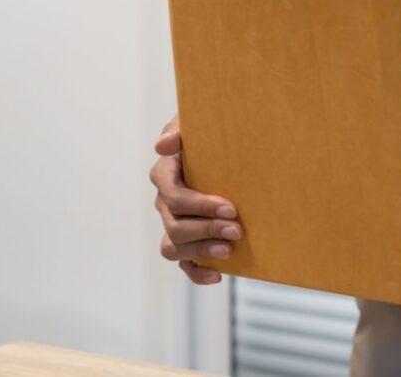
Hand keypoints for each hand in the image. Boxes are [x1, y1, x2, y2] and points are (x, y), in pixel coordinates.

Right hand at [150, 116, 241, 284]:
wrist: (227, 152)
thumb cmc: (209, 135)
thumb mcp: (195, 125)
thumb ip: (177, 130)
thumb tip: (163, 146)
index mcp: (165, 174)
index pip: (173, 195)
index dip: (199, 205)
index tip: (231, 206)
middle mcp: (165, 202)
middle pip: (175, 225)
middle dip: (207, 229)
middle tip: (237, 230)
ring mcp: (174, 223)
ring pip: (173, 247)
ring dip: (202, 251)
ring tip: (229, 250)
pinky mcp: (187, 242)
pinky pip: (183, 264)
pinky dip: (198, 273)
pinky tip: (218, 274)